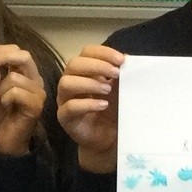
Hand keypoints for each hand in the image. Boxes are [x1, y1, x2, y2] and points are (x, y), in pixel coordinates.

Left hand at [0, 44, 45, 155]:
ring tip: (1, 101)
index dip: (1, 50)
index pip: (18, 51)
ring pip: (15, 77)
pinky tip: (7, 107)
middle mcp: (35, 80)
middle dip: (3, 57)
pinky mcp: (36, 105)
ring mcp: (38, 93)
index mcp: (25, 73)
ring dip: (1, 89)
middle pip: (24, 56)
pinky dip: (6, 98)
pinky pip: (16, 92)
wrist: (3, 139)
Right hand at [57, 45, 124, 173]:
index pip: (86, 52)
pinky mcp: (65, 118)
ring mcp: (65, 100)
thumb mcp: (119, 90)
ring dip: (89, 83)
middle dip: (96, 66)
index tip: (121, 60)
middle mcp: (71, 82)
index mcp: (83, 71)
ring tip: (108, 90)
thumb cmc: (112, 111)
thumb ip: (120, 75)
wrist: (108, 138)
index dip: (102, 53)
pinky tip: (103, 105)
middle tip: (116, 73)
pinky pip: (70, 107)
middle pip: (73, 64)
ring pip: (66, 83)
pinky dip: (87, 104)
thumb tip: (126, 59)